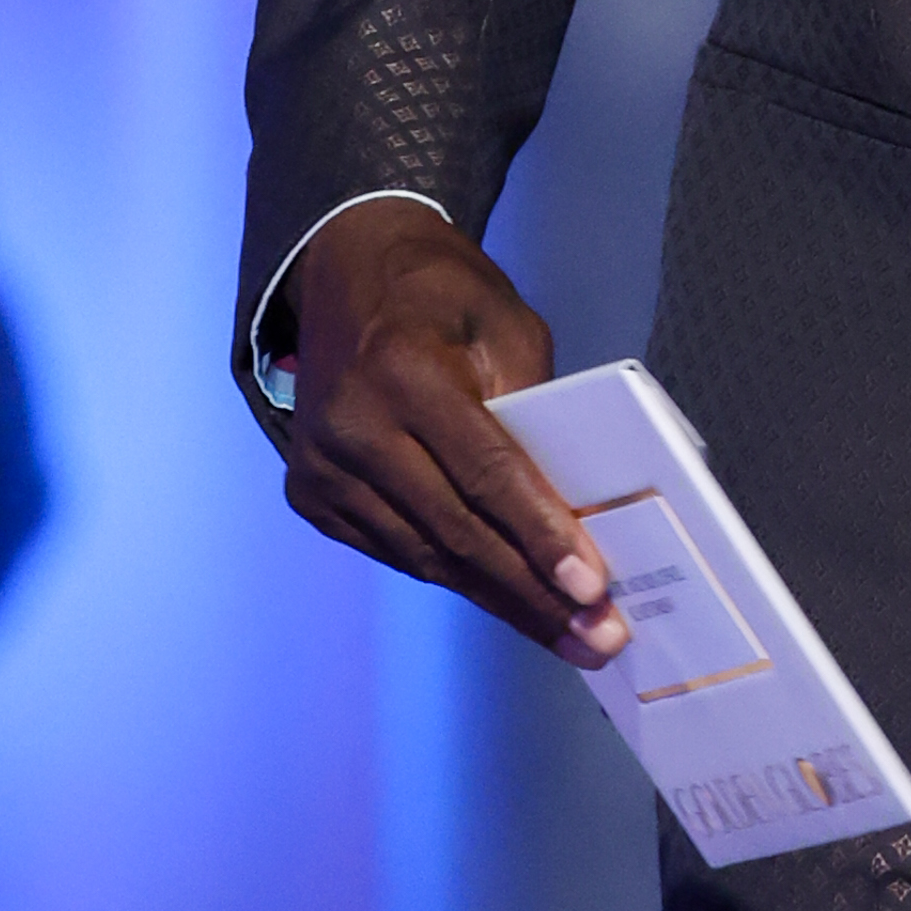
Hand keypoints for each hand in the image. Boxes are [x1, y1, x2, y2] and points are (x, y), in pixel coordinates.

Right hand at [282, 202, 621, 666]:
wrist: (343, 272)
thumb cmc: (439, 295)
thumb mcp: (506, 325)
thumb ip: (536, 410)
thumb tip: (577, 507)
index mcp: (403, 370)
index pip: (485, 472)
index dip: (540, 535)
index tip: (592, 588)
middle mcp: (352, 425)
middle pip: (456, 530)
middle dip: (533, 593)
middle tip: (600, 638)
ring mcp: (321, 466)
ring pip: (425, 555)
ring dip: (501, 600)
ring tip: (567, 634)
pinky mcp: (310, 494)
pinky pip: (396, 551)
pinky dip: (455, 576)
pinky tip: (507, 599)